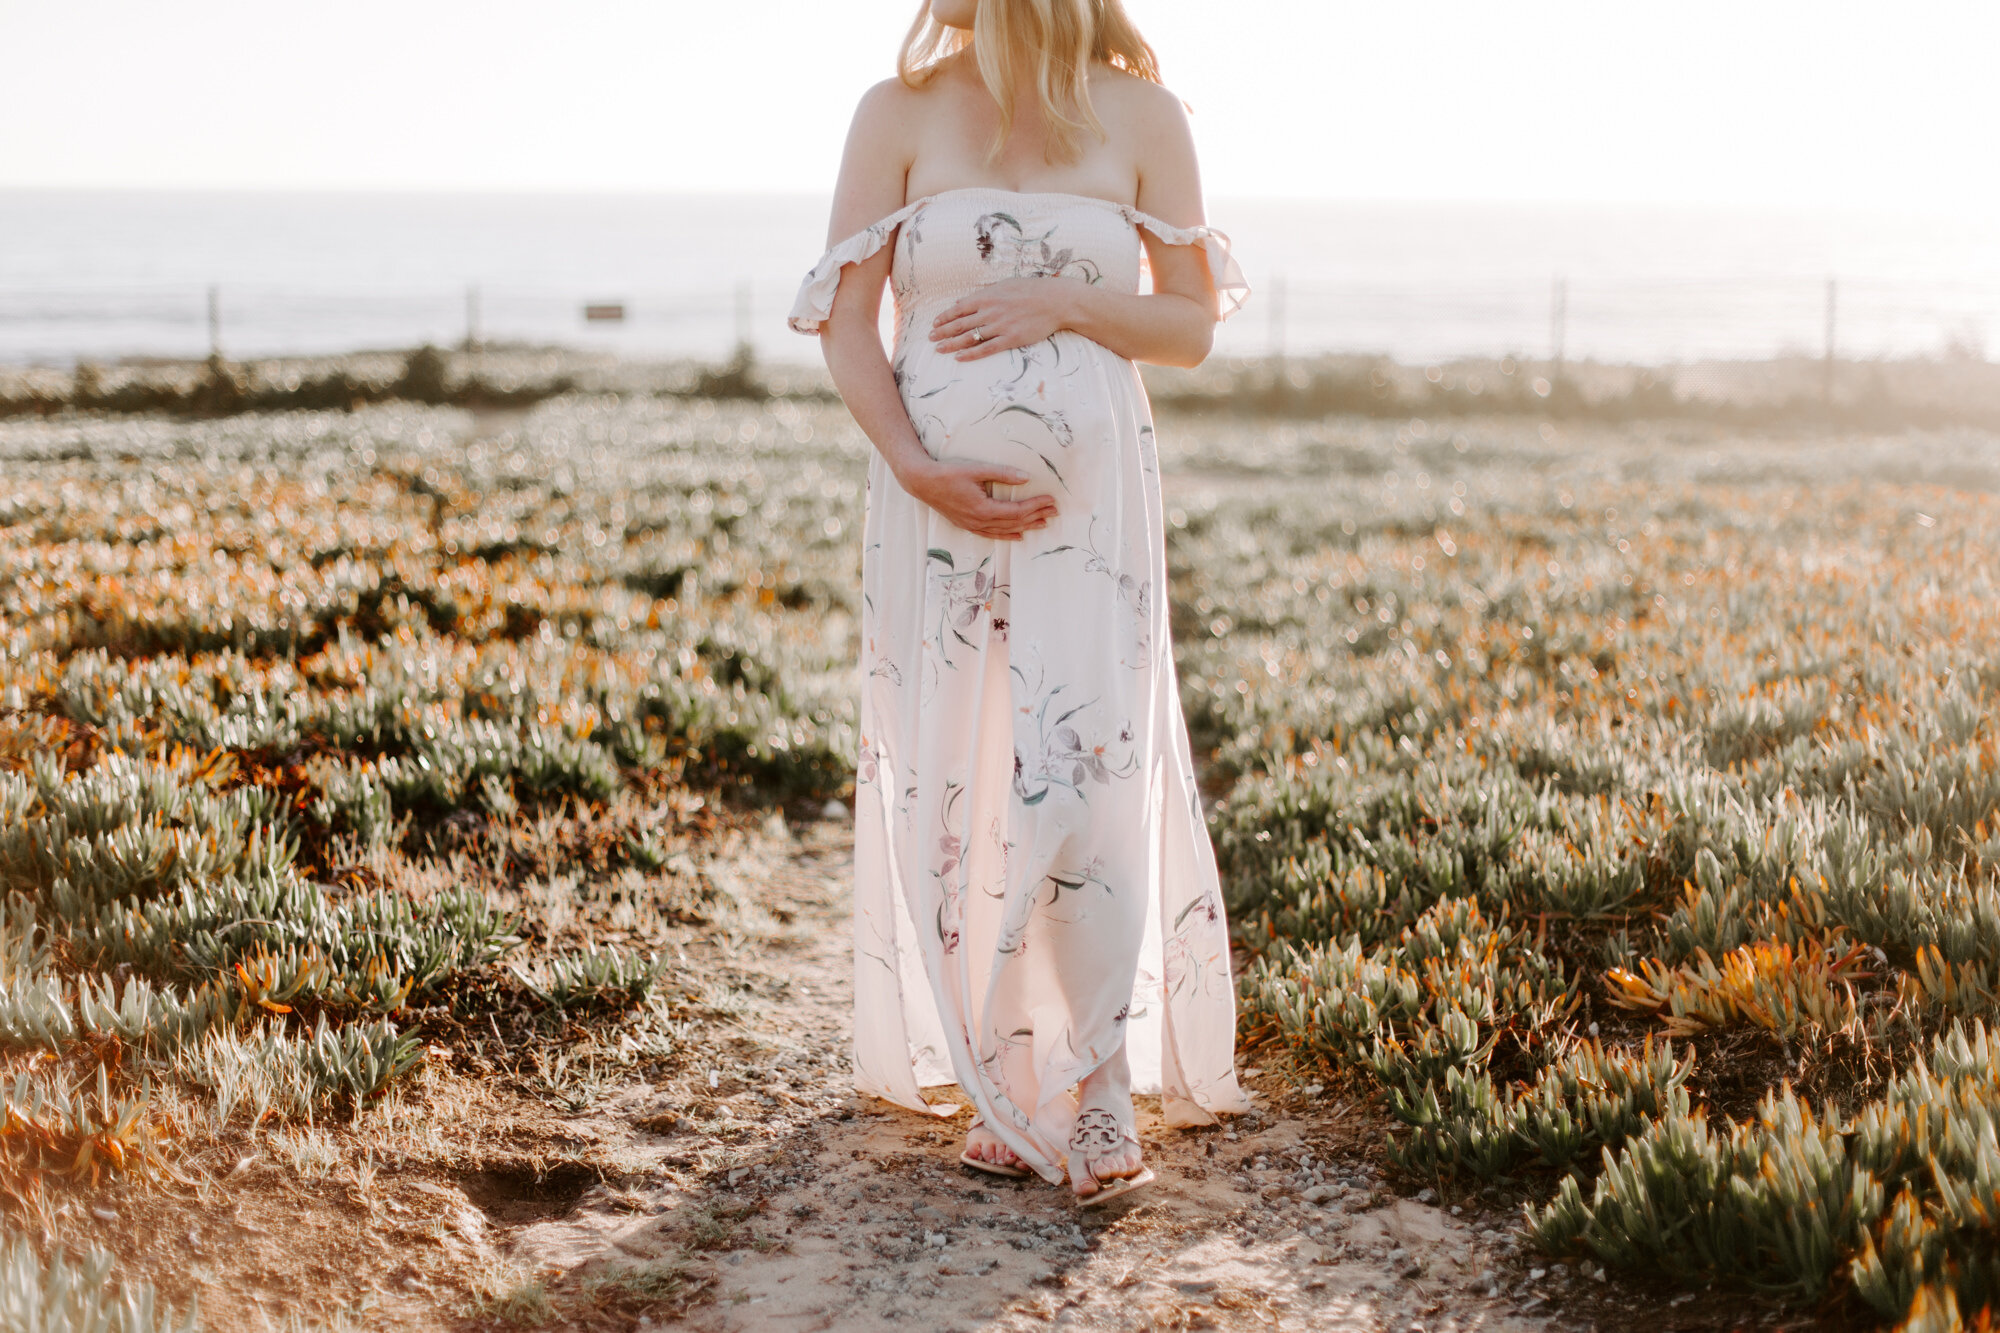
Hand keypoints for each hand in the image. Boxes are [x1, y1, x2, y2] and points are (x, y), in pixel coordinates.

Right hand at [896, 456, 1057, 539]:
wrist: (922, 482)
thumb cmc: (948, 473)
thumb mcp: (977, 469)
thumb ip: (1003, 473)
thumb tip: (1026, 478)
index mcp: (983, 508)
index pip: (1017, 511)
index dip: (1035, 506)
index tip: (1051, 500)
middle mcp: (979, 521)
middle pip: (1014, 522)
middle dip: (1036, 516)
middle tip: (1055, 511)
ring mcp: (972, 525)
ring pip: (1005, 531)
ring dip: (1026, 527)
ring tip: (1044, 523)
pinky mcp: (967, 525)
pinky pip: (991, 534)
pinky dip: (1007, 535)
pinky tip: (1018, 536)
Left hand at [928, 279, 1074, 360]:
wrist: (1055, 301)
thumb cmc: (1032, 290)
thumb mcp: (1005, 285)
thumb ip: (985, 294)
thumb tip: (965, 301)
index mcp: (988, 296)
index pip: (959, 308)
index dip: (945, 317)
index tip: (935, 323)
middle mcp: (990, 311)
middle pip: (960, 324)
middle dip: (942, 331)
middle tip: (930, 338)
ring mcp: (1000, 325)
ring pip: (969, 337)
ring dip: (951, 344)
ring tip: (938, 349)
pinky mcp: (1011, 339)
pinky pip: (986, 348)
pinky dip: (971, 354)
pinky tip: (959, 358)